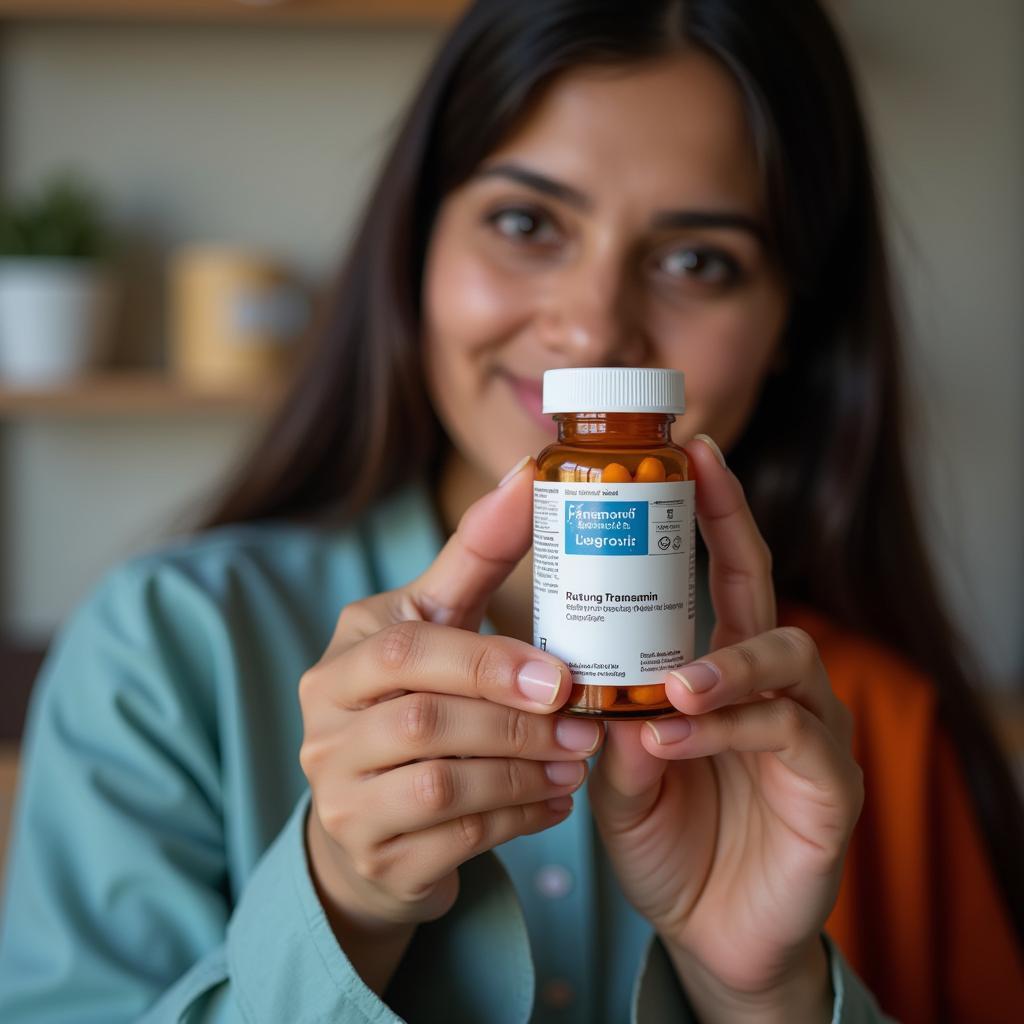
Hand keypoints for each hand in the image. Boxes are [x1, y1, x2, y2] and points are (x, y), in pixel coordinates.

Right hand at [298, 457, 603, 988]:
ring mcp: (341, 796)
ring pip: (442, 784)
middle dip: (515, 724)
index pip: (407, 647)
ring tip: (580, 759)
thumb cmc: (414, 697)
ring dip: (525, 772)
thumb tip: (531, 470)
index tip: (560, 673)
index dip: (486, 660)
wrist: (371, 815)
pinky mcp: (373, 854)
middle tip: (586, 723)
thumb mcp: (435, 623)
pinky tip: (556, 802)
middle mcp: (325, 724)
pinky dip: (516, 819)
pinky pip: (455, 841)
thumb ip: (478, 555)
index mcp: (346, 655)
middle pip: (424, 720)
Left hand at [588, 436, 863, 1021]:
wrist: (708, 934)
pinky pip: (788, 737)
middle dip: (733, 526)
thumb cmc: (665, 837)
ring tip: (672, 683)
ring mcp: (810, 732)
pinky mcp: (829, 788)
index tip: (688, 453)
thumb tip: (606, 693)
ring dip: (727, 662)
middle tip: (700, 476)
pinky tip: (676, 737)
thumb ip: (614, 728)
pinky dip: (730, 730)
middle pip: (764, 589)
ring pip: (788, 660)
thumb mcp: (621, 775)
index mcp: (721, 671)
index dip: (713, 513)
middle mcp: (773, 687)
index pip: (722, 577)